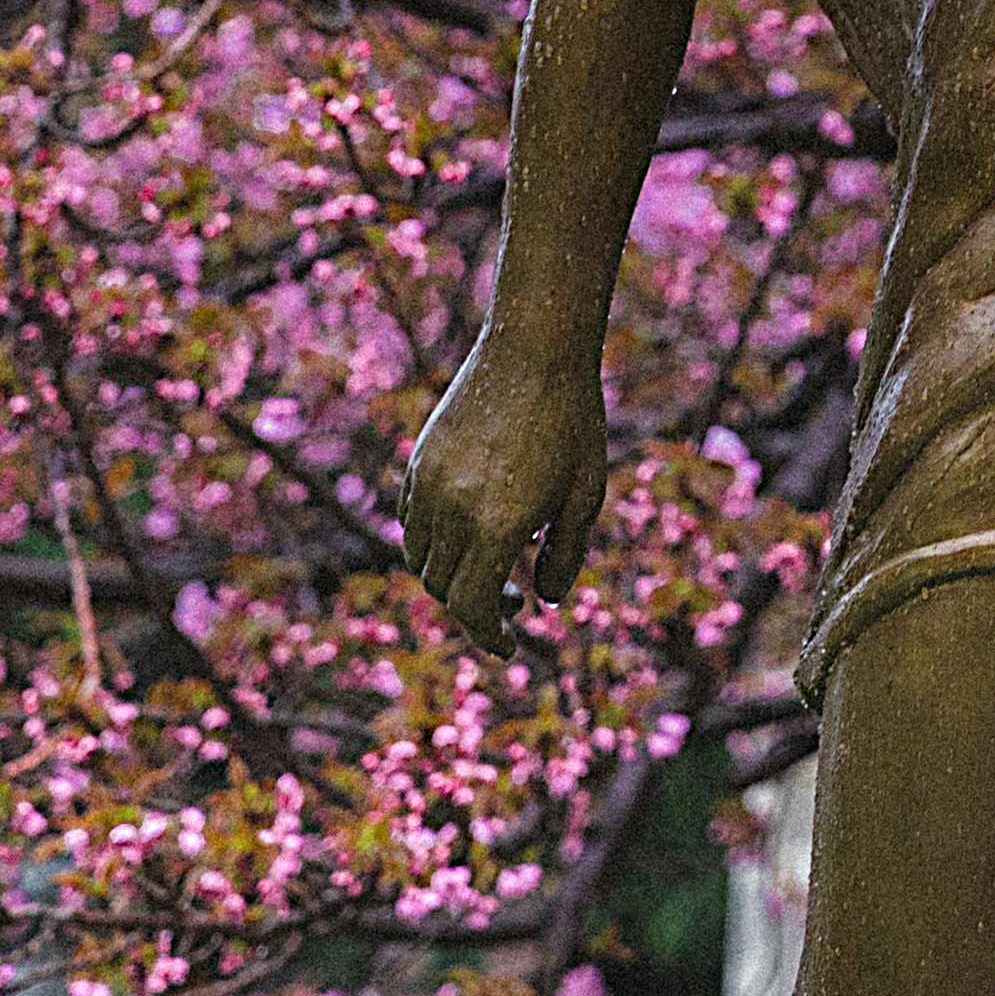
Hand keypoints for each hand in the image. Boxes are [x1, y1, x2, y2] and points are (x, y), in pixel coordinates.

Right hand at [400, 335, 610, 637]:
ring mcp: (428, 482)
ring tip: (493, 566)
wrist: (536, 350)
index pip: (472, 607)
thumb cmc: (572, 423)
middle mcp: (450, 509)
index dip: (489, 636)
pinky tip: (469, 529)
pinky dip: (431, 539)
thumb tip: (544, 600)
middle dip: (476, 608)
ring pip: (419, 555)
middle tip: (515, 602)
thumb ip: (563, 556)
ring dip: (450, 575)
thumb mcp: (583, 497)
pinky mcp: (420, 459)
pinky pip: (411, 518)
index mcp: (494, 526)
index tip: (510, 645)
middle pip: (443, 587)